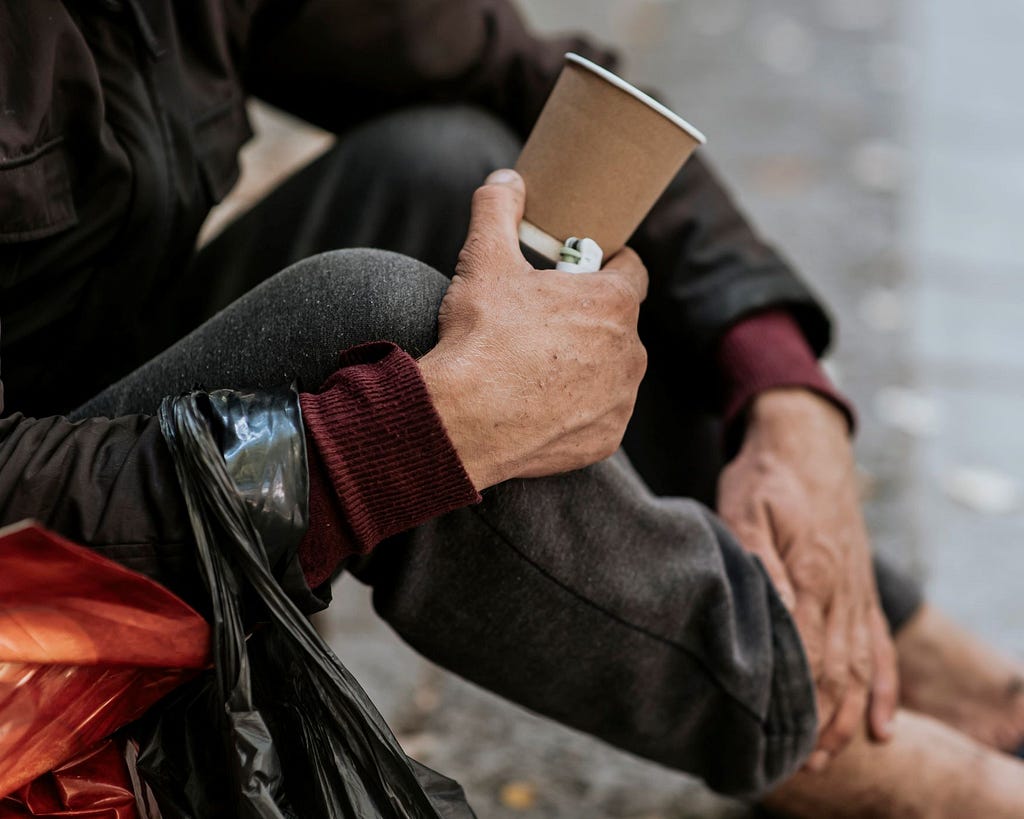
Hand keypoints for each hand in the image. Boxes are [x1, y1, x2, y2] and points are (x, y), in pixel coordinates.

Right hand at [418, 169, 647, 489]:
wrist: (463, 420)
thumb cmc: (480, 336)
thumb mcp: (483, 259)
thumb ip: (498, 208)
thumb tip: (506, 179)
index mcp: (613, 301)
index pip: (631, 269)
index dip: (607, 263)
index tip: (583, 267)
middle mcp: (631, 351)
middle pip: (617, 323)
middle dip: (588, 318)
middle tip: (544, 321)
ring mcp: (621, 399)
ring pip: (611, 371)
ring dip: (587, 365)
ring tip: (538, 366)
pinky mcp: (606, 438)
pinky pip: (599, 415)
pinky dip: (577, 409)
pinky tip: (540, 406)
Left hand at [717, 388, 897, 769]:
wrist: (806, 442)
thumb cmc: (766, 477)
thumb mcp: (746, 510)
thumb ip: (759, 562)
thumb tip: (774, 615)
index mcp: (812, 574)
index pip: (808, 654)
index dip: (794, 701)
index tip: (775, 738)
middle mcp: (842, 591)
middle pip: (838, 672)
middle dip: (819, 723)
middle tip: (798, 765)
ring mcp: (856, 593)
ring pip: (861, 668)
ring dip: (847, 716)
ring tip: (829, 757)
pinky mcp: (860, 588)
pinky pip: (880, 646)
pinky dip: (884, 688)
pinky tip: (881, 725)